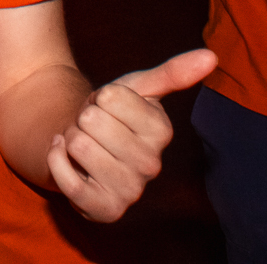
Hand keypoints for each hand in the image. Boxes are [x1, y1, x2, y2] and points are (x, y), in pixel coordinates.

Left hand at [48, 48, 217, 222]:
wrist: (82, 146)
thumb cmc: (112, 115)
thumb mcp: (138, 88)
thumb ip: (172, 73)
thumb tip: (211, 56)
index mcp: (162, 131)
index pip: (110, 96)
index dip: (100, 97)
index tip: (107, 108)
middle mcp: (151, 165)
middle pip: (91, 121)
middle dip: (83, 118)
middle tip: (93, 129)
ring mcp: (130, 191)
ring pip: (78, 146)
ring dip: (69, 139)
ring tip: (83, 145)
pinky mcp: (105, 211)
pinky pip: (66, 179)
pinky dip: (55, 159)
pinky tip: (65, 157)